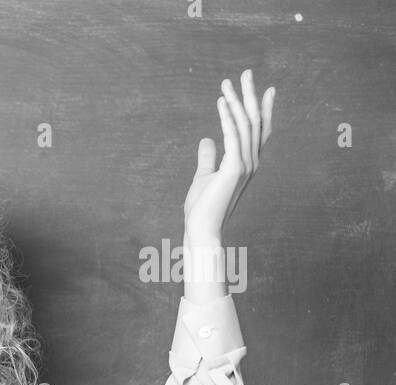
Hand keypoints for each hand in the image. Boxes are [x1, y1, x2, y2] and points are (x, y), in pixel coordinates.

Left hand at [184, 69, 274, 243]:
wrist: (202, 229)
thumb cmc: (202, 207)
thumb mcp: (204, 176)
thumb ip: (208, 157)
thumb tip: (207, 139)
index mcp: (247, 163)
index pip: (260, 131)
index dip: (263, 109)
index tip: (266, 89)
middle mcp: (251, 162)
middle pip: (255, 122)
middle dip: (250, 96)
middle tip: (245, 73)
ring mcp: (245, 165)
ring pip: (245, 125)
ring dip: (236, 101)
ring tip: (226, 83)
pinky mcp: (234, 168)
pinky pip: (233, 136)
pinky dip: (228, 117)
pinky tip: (221, 102)